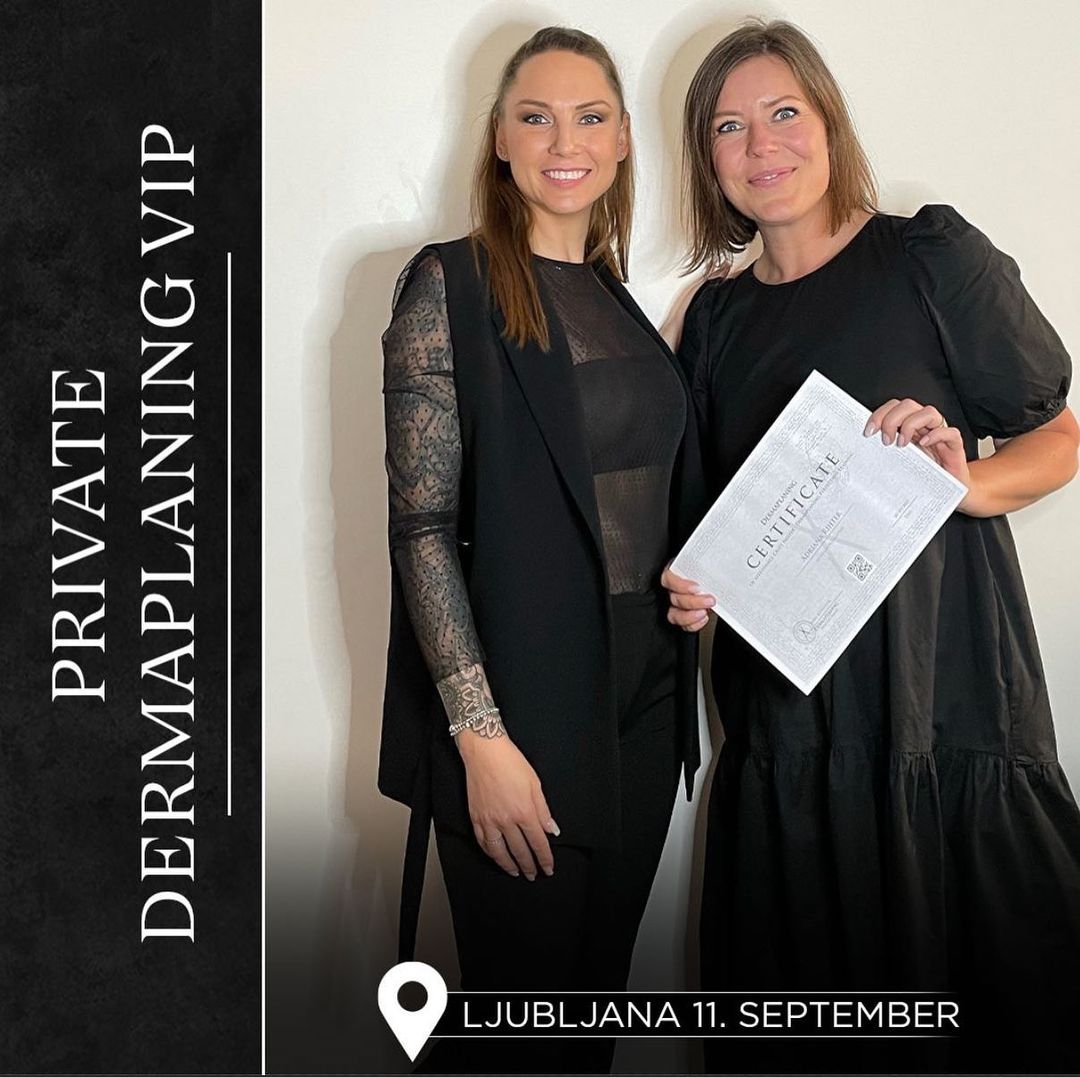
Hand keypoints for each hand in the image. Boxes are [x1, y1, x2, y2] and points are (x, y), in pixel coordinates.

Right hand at [455, 731, 558, 879]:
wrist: (484, 752)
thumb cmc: (511, 762)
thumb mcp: (535, 784)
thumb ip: (543, 811)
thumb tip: (551, 830)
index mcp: (524, 812)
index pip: (538, 843)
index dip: (544, 859)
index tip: (548, 868)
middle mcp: (506, 820)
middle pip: (520, 851)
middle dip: (529, 866)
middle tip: (534, 874)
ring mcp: (488, 820)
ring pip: (499, 852)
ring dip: (509, 865)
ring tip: (516, 872)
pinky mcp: (475, 817)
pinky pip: (483, 842)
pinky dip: (490, 853)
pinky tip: (496, 856)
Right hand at [661, 562, 714, 631]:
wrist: (717, 581)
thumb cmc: (710, 570)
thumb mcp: (709, 563)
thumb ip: (709, 564)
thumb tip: (720, 563)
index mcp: (675, 572)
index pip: (668, 578)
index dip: (680, 584)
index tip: (696, 587)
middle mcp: (674, 589)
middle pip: (674, 598)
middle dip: (692, 602)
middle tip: (709, 600)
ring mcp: (677, 604)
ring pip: (674, 614)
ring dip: (689, 616)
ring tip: (704, 612)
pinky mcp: (685, 616)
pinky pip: (683, 625)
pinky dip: (693, 624)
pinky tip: (704, 618)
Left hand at [864, 397, 971, 493]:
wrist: (947, 490)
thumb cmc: (922, 475)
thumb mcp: (898, 461)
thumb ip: (885, 451)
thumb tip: (863, 448)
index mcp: (909, 426)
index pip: (893, 407)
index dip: (880, 414)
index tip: (869, 431)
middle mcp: (924, 426)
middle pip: (908, 405)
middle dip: (892, 419)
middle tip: (886, 440)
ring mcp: (940, 434)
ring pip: (929, 412)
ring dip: (911, 424)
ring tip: (902, 444)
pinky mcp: (954, 445)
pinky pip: (950, 432)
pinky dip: (937, 434)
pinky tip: (924, 443)